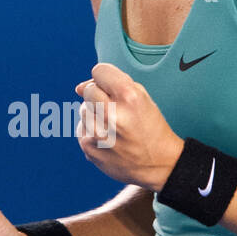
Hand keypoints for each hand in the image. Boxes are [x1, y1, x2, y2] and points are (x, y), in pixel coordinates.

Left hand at [74, 62, 183, 191]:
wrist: (159, 164)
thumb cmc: (150, 127)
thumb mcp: (142, 98)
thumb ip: (112, 84)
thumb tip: (78, 88)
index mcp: (129, 97)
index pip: (99, 71)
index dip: (107, 78)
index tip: (114, 89)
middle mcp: (112, 114)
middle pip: (88, 90)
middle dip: (100, 96)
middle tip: (116, 110)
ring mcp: (98, 134)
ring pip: (83, 109)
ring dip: (96, 114)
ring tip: (115, 127)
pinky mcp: (89, 148)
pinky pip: (82, 128)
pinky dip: (93, 131)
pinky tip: (109, 139)